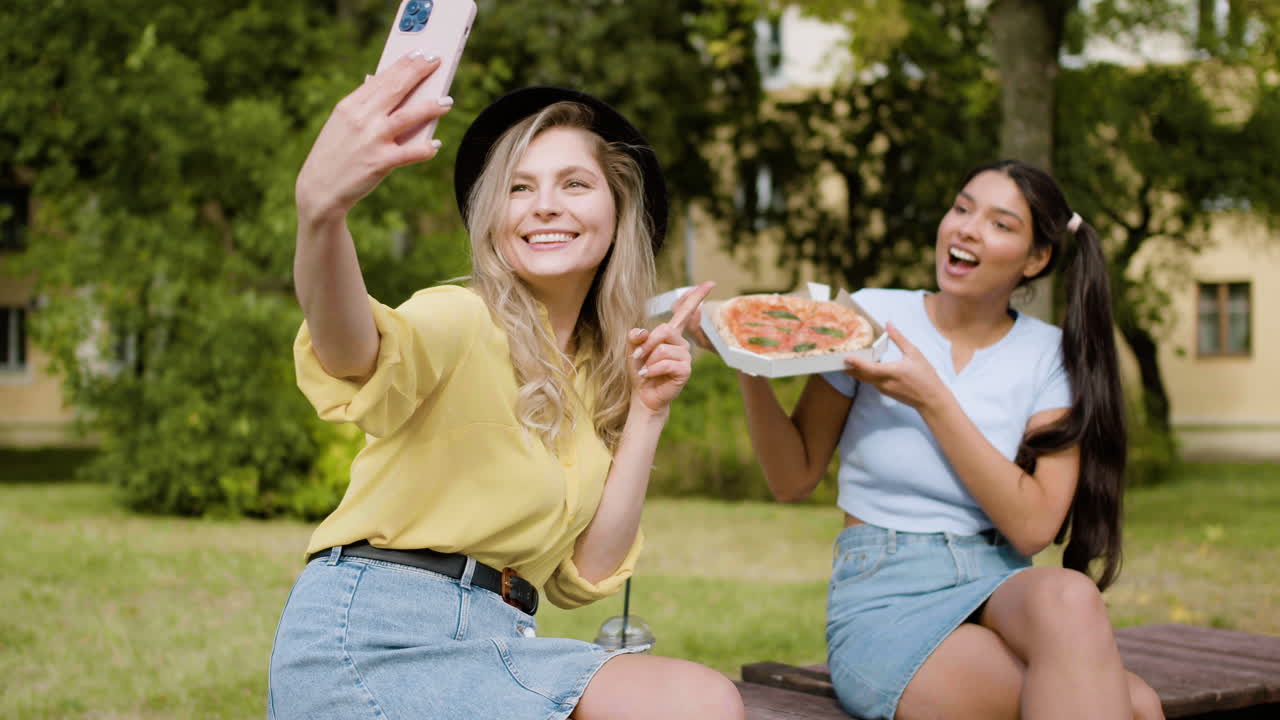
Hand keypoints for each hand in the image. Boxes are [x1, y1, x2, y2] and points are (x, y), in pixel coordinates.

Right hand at [295, 53, 452, 221]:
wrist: (319, 189)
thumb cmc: (335, 155)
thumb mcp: (342, 125)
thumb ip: (363, 107)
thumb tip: (381, 85)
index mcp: (349, 106)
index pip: (381, 79)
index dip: (402, 65)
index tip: (419, 54)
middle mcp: (360, 119)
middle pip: (396, 90)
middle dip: (418, 73)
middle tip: (436, 61)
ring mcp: (371, 140)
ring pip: (407, 116)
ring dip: (429, 107)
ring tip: (447, 101)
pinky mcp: (379, 162)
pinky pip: (410, 153)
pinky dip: (425, 148)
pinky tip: (435, 144)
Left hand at [627, 282, 714, 411]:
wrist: (643, 394)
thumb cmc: (641, 370)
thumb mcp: (632, 350)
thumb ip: (635, 337)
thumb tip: (642, 332)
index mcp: (671, 334)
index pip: (685, 312)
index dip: (697, 297)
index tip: (711, 283)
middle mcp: (682, 342)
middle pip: (665, 329)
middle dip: (647, 344)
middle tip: (638, 357)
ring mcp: (685, 356)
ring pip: (662, 349)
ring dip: (648, 360)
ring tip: (647, 370)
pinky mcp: (685, 369)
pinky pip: (666, 363)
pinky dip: (652, 370)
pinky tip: (650, 376)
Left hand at [841, 324, 947, 412]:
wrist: (931, 399)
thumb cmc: (925, 376)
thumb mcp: (914, 353)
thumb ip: (899, 339)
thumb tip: (888, 324)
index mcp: (891, 372)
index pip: (868, 368)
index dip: (855, 363)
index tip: (844, 356)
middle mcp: (883, 383)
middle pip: (860, 375)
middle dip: (847, 367)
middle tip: (835, 357)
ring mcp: (882, 389)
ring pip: (864, 379)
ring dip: (854, 370)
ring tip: (844, 359)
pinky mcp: (884, 391)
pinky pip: (870, 381)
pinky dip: (863, 374)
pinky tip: (861, 366)